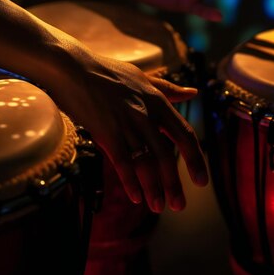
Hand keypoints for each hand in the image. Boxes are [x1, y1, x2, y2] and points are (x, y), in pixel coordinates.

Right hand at [46, 47, 207, 212]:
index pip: (184, 134)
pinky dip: (130, 182)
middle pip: (167, 155)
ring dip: (153, 188)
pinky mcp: (106, 131)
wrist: (72, 67)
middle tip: (178, 205)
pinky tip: (135, 196)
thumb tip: (192, 92)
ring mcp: (127, 123)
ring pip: (146, 163)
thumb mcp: (141, 77)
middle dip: (174, 184)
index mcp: (158, 100)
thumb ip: (168, 88)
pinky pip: (123, 163)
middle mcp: (146, 114)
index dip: (195, 159)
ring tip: (157, 207)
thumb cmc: (105, 71)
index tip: (201, 180)